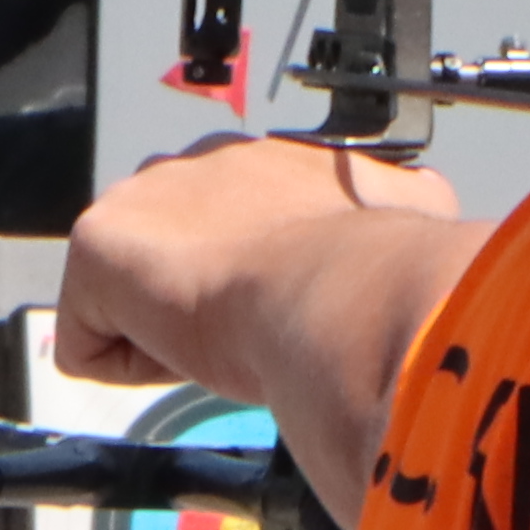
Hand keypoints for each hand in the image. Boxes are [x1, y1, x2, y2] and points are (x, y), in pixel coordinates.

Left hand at [57, 137, 467, 384]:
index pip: (236, 226)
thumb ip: (404, 207)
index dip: (255, 282)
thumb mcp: (413, 214)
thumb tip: (436, 205)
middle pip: (175, 260)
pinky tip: (190, 356)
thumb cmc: (376, 269)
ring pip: (133, 300)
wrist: (338, 292)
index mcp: (267, 161)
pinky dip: (137, 368)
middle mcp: (197, 164)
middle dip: (202, 303)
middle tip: (252, 336)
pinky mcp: (97, 247)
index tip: (282, 311)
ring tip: (228, 345)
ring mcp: (141, 200)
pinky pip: (93, 343)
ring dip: (172, 336)